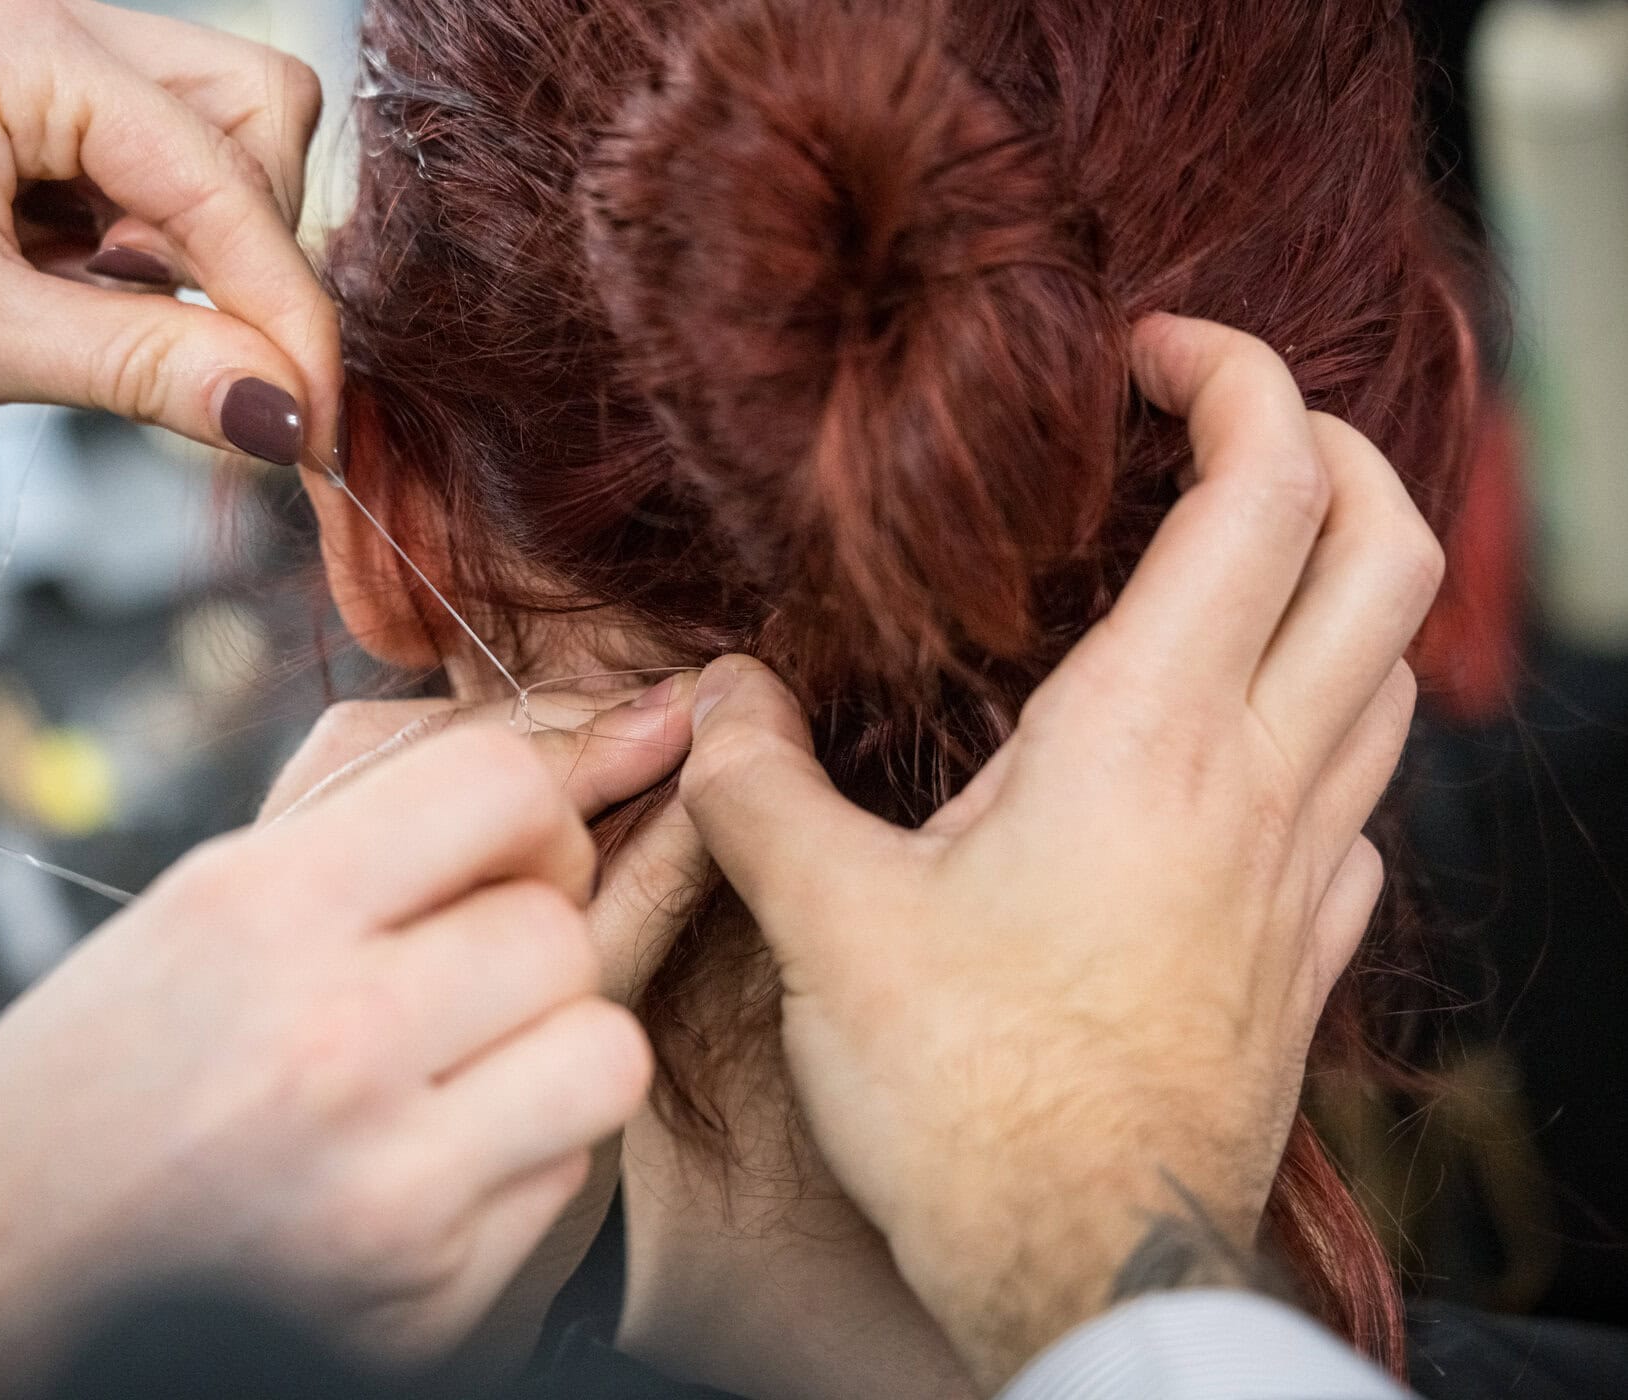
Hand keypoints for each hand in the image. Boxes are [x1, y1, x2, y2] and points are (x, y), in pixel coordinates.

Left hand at [0, 0, 337, 466]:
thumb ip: (145, 366)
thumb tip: (289, 412)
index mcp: (19, 42)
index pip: (227, 161)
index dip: (283, 300)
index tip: (312, 421)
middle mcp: (38, 42)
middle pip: (252, 119)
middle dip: (261, 252)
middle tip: (242, 380)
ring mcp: (30, 95)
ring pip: (213, 158)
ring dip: (217, 266)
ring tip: (161, 361)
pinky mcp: (20, 158)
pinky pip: (150, 202)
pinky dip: (164, 277)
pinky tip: (120, 333)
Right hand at [0, 718, 685, 1395]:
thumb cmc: (115, 1055)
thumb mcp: (220, 886)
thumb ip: (403, 791)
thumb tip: (642, 725)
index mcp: (257, 910)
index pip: (505, 785)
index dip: (528, 803)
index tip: (494, 845)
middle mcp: (326, 1050)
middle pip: (562, 931)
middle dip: (524, 937)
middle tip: (438, 971)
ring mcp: (383, 1195)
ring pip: (606, 1055)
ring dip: (548, 1049)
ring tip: (447, 1065)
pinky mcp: (427, 1308)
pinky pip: (571, 1178)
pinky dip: (518, 1157)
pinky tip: (416, 1159)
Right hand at [677, 315, 1443, 1391]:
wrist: (1086, 1270)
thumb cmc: (968, 1098)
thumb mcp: (824, 922)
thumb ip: (759, 782)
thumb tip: (720, 699)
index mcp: (1149, 733)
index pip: (1265, 490)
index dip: (1237, 379)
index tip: (1156, 356)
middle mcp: (1258, 781)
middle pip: (1393, 554)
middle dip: (1337, 449)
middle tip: (1228, 434)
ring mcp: (1301, 873)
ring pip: (1395, 677)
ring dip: (1338, 590)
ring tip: (1230, 581)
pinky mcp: (1303, 956)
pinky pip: (1363, 806)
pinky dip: (1329, 738)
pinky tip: (1242, 772)